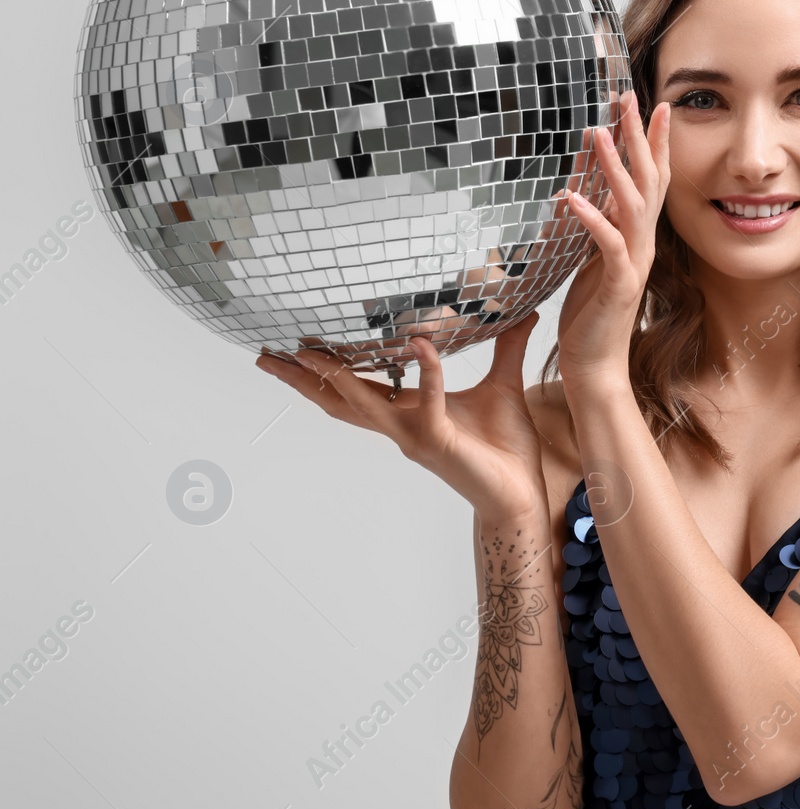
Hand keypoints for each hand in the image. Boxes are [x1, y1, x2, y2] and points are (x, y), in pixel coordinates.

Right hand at [256, 310, 547, 522]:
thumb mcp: (502, 386)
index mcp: (408, 414)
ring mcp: (415, 436)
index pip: (356, 389)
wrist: (522, 494)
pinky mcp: (440, 441)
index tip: (295, 348)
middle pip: (338, 400)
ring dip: (334, 377)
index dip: (324, 371)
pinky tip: (419, 344)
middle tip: (268, 355)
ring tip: (307, 352)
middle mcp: (402, 427)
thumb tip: (522, 315)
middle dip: (302, 380)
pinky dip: (426, 372)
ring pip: (362, 405)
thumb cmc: (507, 448)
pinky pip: (428, 402)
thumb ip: (505, 349)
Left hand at [553, 89, 670, 386]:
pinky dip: (592, 219)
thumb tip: (577, 185)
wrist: (595, 367)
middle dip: (638, 137)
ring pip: (630, 206)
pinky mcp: (619, 285)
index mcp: (637, 236)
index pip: (650, 180)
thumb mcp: (584, 258)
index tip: (649, 104)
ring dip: (613, 167)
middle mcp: (642, 244)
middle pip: (647, 181)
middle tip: (628, 98)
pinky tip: (572, 197)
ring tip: (596, 132)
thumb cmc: (589, 316)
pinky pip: (608, 245)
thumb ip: (588, 223)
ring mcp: (634, 264)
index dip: (652, 141)